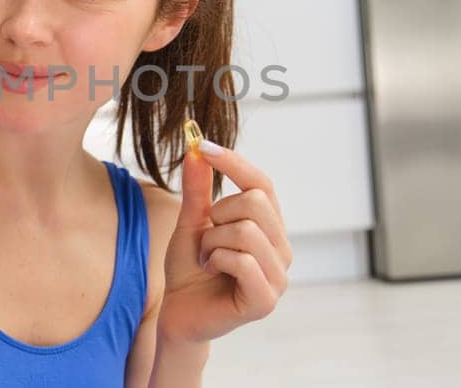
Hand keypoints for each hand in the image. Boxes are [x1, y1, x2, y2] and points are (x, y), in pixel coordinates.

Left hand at [156, 141, 291, 343]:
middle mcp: (281, 249)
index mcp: (269, 227)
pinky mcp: (266, 300)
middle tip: (206, 238)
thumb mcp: (191, 223)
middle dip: (218, 215)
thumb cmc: (190, 269)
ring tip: (207, 258)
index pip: (262, 183)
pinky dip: (217, 260)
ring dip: (213, 242)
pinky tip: (212, 272)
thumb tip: (198, 149)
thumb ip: (198, 190)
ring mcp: (278, 276)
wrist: (179, 313)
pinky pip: (242, 261)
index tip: (203, 147)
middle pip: (256, 202)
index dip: (234, 163)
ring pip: (247, 231)